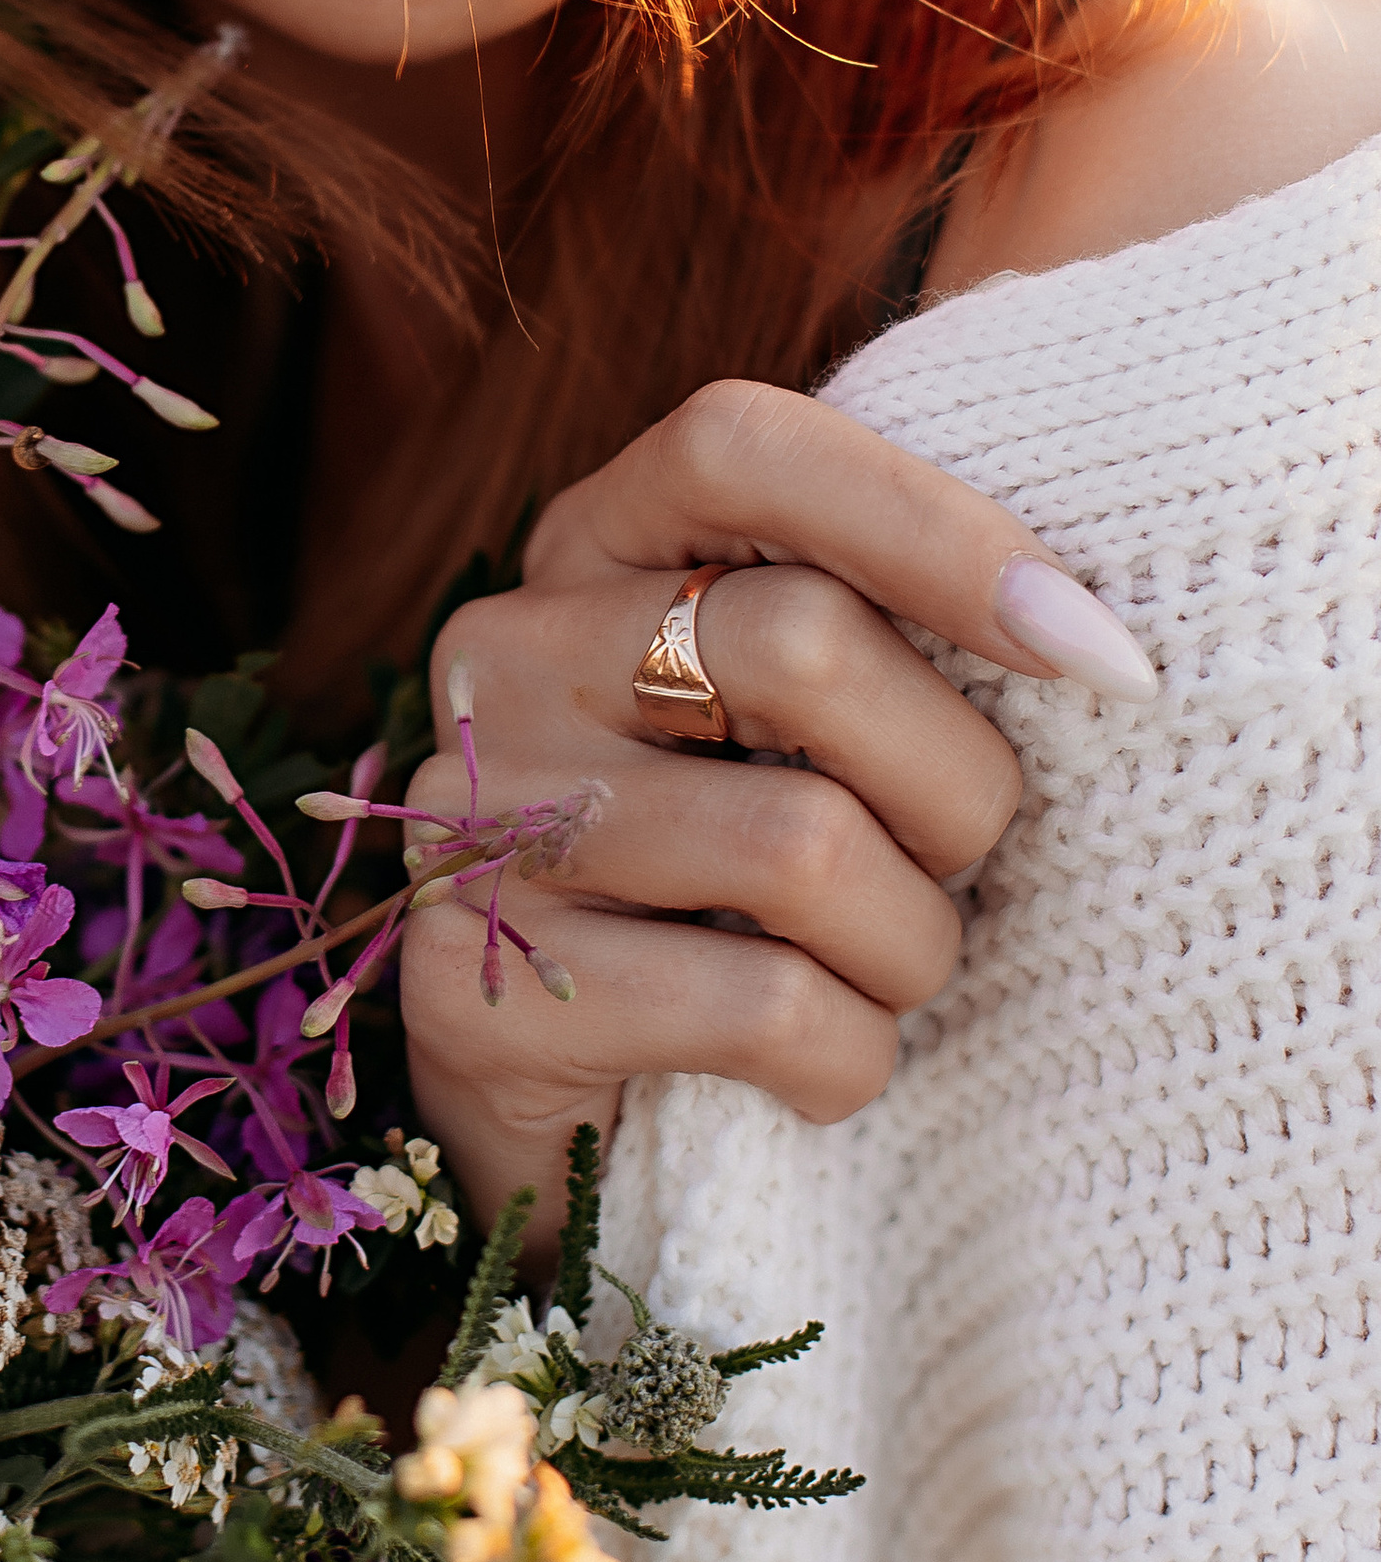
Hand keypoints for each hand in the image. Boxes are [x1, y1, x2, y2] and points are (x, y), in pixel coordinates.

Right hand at [398, 376, 1154, 1252]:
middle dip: (956, 787)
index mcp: (593, 546)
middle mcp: (505, 655)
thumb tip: (1091, 639)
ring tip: (885, 971)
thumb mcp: (791, 720)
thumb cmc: (735, 880)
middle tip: (959, 865)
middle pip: (806, 648)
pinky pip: (759, 1004)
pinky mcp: (468, 988)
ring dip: (911, 944)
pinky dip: (848, 1055)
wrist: (570, 1114)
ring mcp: (471, 817)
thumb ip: (878, 628)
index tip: (1093, 651)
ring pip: (803, 847)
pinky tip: (820, 1060)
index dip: (931, 526)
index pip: (740, 446)